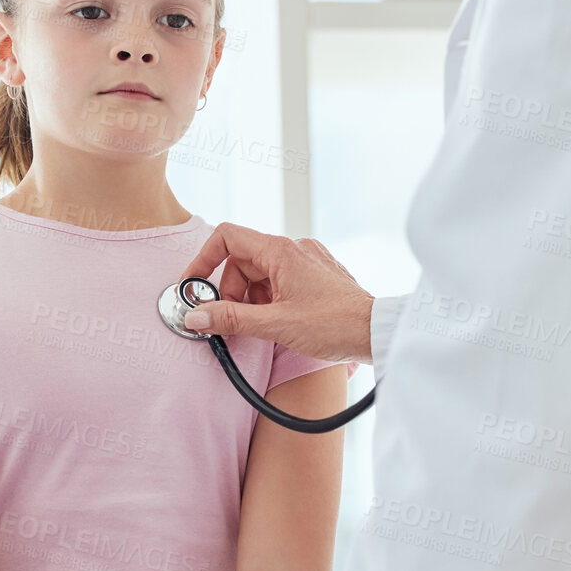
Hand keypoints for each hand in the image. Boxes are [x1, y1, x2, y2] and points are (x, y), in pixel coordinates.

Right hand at [178, 221, 373, 363]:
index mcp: (280, 251)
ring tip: (256, 327)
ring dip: (249, 299)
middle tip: (228, 321)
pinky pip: (280, 281)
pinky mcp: (316, 275)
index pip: (227, 237)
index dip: (204, 259)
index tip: (194, 285)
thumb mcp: (275, 325)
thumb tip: (195, 317)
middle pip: (242, 261)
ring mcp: (307, 261)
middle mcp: (293, 248)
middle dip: (229, 291)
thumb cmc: (335, 325)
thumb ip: (231, 319)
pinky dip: (268, 300)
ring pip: (260, 274)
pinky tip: (275, 323)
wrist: (376, 333)